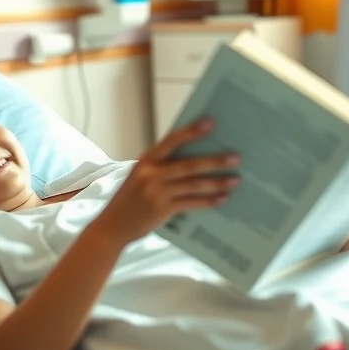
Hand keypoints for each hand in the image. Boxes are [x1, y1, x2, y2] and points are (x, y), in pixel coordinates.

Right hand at [93, 117, 239, 245]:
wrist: (112, 227)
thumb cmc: (129, 200)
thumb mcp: (140, 177)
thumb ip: (162, 168)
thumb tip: (196, 162)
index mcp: (146, 161)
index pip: (172, 141)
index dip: (192, 131)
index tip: (211, 123)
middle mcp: (151, 174)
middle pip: (189, 164)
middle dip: (215, 161)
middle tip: (236, 158)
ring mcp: (156, 192)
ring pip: (194, 184)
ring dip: (217, 182)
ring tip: (236, 179)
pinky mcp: (162, 210)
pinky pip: (191, 203)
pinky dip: (208, 201)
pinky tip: (222, 198)